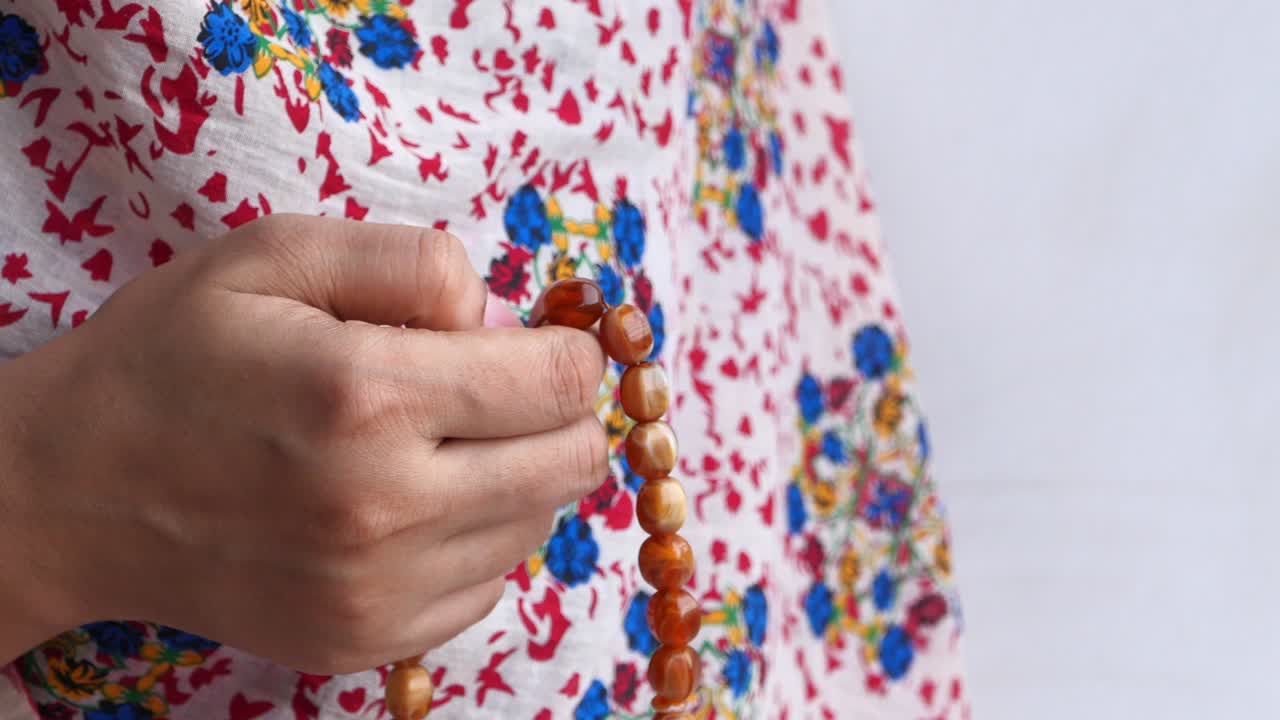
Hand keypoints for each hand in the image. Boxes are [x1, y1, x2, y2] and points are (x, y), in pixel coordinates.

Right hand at [0, 215, 607, 671]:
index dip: (567, 351)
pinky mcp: (366, 640)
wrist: (70, 494)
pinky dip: (474, 537)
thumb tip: (499, 315)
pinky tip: (410, 502)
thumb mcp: (274, 255)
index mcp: (367, 397)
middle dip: (557, 412)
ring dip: (514, 473)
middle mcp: (385, 508)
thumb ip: (409, 263)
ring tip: (435, 442)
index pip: (563, 384)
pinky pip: (488, 584)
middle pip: (574, 462)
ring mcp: (377, 590)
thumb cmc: (172, 357)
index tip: (535, 342)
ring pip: (538, 524)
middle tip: (495, 387)